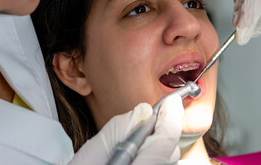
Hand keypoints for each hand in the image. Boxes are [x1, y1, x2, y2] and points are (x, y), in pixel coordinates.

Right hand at [69, 94, 183, 164]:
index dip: (170, 117)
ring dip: (156, 148)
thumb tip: (142, 111)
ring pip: (167, 162)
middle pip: (170, 152)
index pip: (166, 141)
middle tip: (144, 122)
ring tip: (133, 147)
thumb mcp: (88, 158)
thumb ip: (116, 131)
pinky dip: (152, 159)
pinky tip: (135, 159)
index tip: (172, 102)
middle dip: (161, 132)